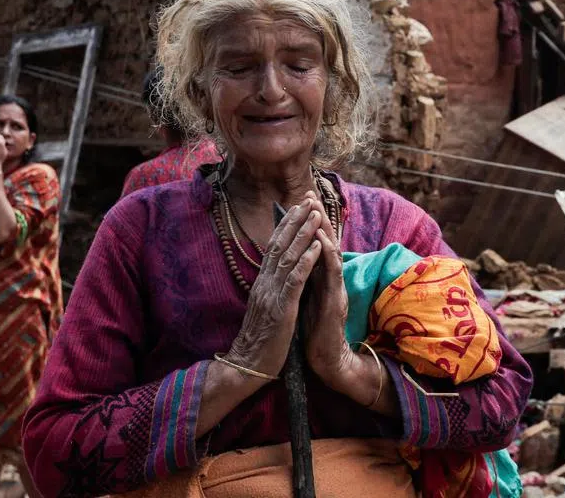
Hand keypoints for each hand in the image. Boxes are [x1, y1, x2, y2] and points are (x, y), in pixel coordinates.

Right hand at [223, 199, 325, 380]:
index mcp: (262, 282)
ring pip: (288, 257)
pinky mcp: (281, 309)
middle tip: (309, 200)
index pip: (274, 246)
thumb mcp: (265, 306)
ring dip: (304, 234)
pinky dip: (306, 261)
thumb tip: (279, 270)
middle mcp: (265, 283)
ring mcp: (272, 294)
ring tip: (317, 215)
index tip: (298, 206)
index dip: (286, 224)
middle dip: (296, 220)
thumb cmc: (261, 338)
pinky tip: (316, 247)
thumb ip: (272, 287)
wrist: (248, 365)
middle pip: (280, 244)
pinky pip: (295, 281)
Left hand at [302, 219, 351, 383]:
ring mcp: (334, 288)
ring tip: (316, 209)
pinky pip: (332, 273)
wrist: (324, 358)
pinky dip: (326, 254)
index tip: (299, 203)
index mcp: (319, 278)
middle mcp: (329, 280)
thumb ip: (304, 278)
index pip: (314, 245)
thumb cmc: (314, 330)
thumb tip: (295, 260)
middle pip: (325, 243)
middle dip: (317, 218)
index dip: (308, 224)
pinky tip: (321, 239)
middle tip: (309, 195)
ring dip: (324, 229)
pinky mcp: (335, 301)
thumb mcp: (305, 298)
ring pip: (331, 253)